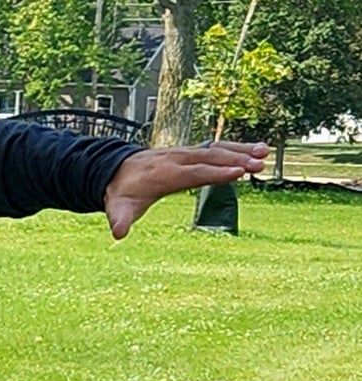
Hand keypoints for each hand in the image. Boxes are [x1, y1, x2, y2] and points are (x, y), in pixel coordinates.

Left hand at [103, 141, 269, 238]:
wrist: (117, 170)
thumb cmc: (122, 193)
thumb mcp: (118, 208)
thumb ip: (120, 219)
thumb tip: (117, 232)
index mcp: (163, 174)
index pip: (193, 172)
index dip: (214, 172)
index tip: (237, 172)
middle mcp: (176, 159)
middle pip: (208, 158)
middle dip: (234, 160)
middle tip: (258, 164)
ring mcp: (185, 153)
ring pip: (215, 150)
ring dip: (240, 150)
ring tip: (264, 153)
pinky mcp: (191, 152)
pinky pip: (215, 148)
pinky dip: (235, 148)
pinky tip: (257, 149)